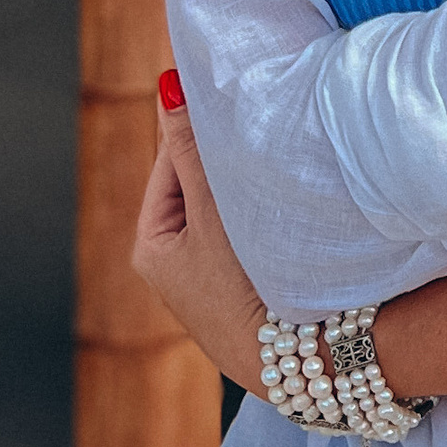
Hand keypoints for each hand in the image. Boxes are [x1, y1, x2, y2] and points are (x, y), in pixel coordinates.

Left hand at [132, 75, 265, 391]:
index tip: (232, 98)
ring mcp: (210, 277)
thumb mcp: (212, 209)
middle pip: (198, 185)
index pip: (171, 161)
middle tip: (260, 127)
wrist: (296, 360)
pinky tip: (284, 205)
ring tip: (274, 163)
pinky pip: (247, 232)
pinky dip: (261, 214)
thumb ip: (191, 146)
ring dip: (246, 186)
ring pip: (226, 208)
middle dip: (224, 159)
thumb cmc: (242, 286)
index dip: (200, 128)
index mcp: (151, 243)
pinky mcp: (243, 288)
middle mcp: (174, 262)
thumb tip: (166, 85)